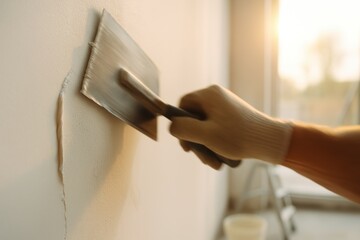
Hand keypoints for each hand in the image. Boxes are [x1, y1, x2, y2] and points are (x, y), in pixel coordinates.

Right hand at [169, 85, 291, 164]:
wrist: (270, 141)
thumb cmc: (238, 136)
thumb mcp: (205, 135)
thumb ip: (183, 129)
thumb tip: (172, 127)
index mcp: (208, 95)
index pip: (183, 105)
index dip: (180, 124)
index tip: (185, 142)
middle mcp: (216, 97)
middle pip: (194, 118)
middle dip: (195, 140)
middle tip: (200, 156)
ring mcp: (226, 106)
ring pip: (205, 126)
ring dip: (206, 145)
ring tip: (213, 161)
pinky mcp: (233, 116)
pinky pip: (217, 129)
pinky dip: (216, 143)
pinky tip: (221, 157)